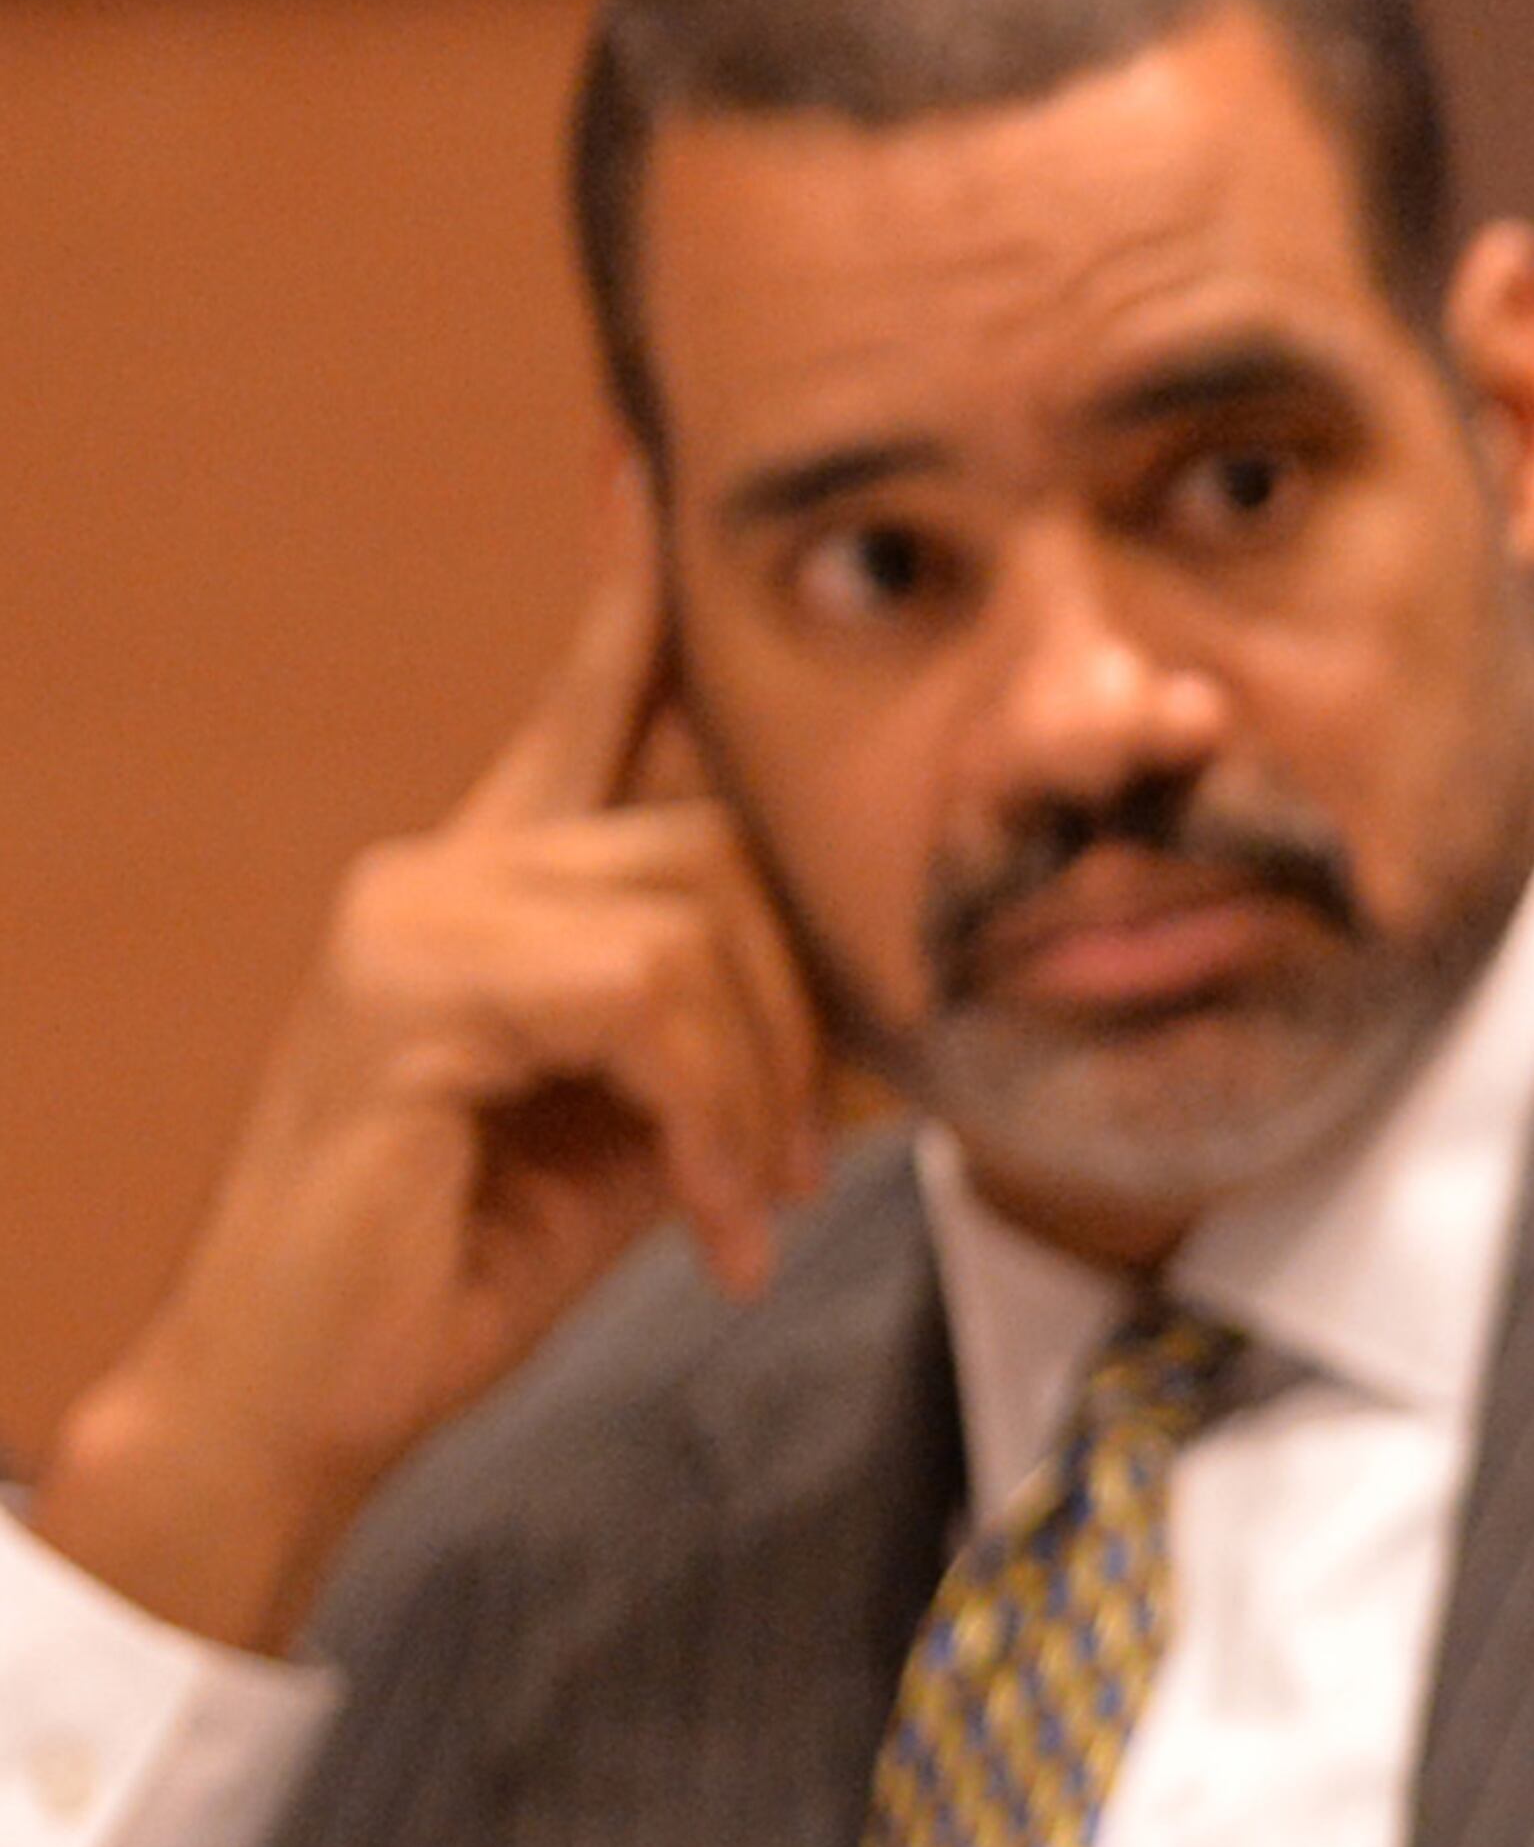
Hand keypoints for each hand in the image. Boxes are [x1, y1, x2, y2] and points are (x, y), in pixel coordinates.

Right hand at [30, 546, 825, 1654]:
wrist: (315, 1391)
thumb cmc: (477, 1254)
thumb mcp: (662, 1124)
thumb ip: (749, 1035)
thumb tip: (905, 1003)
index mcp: (502, 877)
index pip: (591, 697)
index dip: (632, 584)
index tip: (652, 455)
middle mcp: (447, 864)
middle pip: (723, 840)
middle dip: (805, 1005)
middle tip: (806, 1153)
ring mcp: (416, 913)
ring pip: (697, 923)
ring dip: (762, 1086)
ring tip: (749, 1200)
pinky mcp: (410, 988)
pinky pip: (645, 999)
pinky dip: (710, 1119)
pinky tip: (710, 1221)